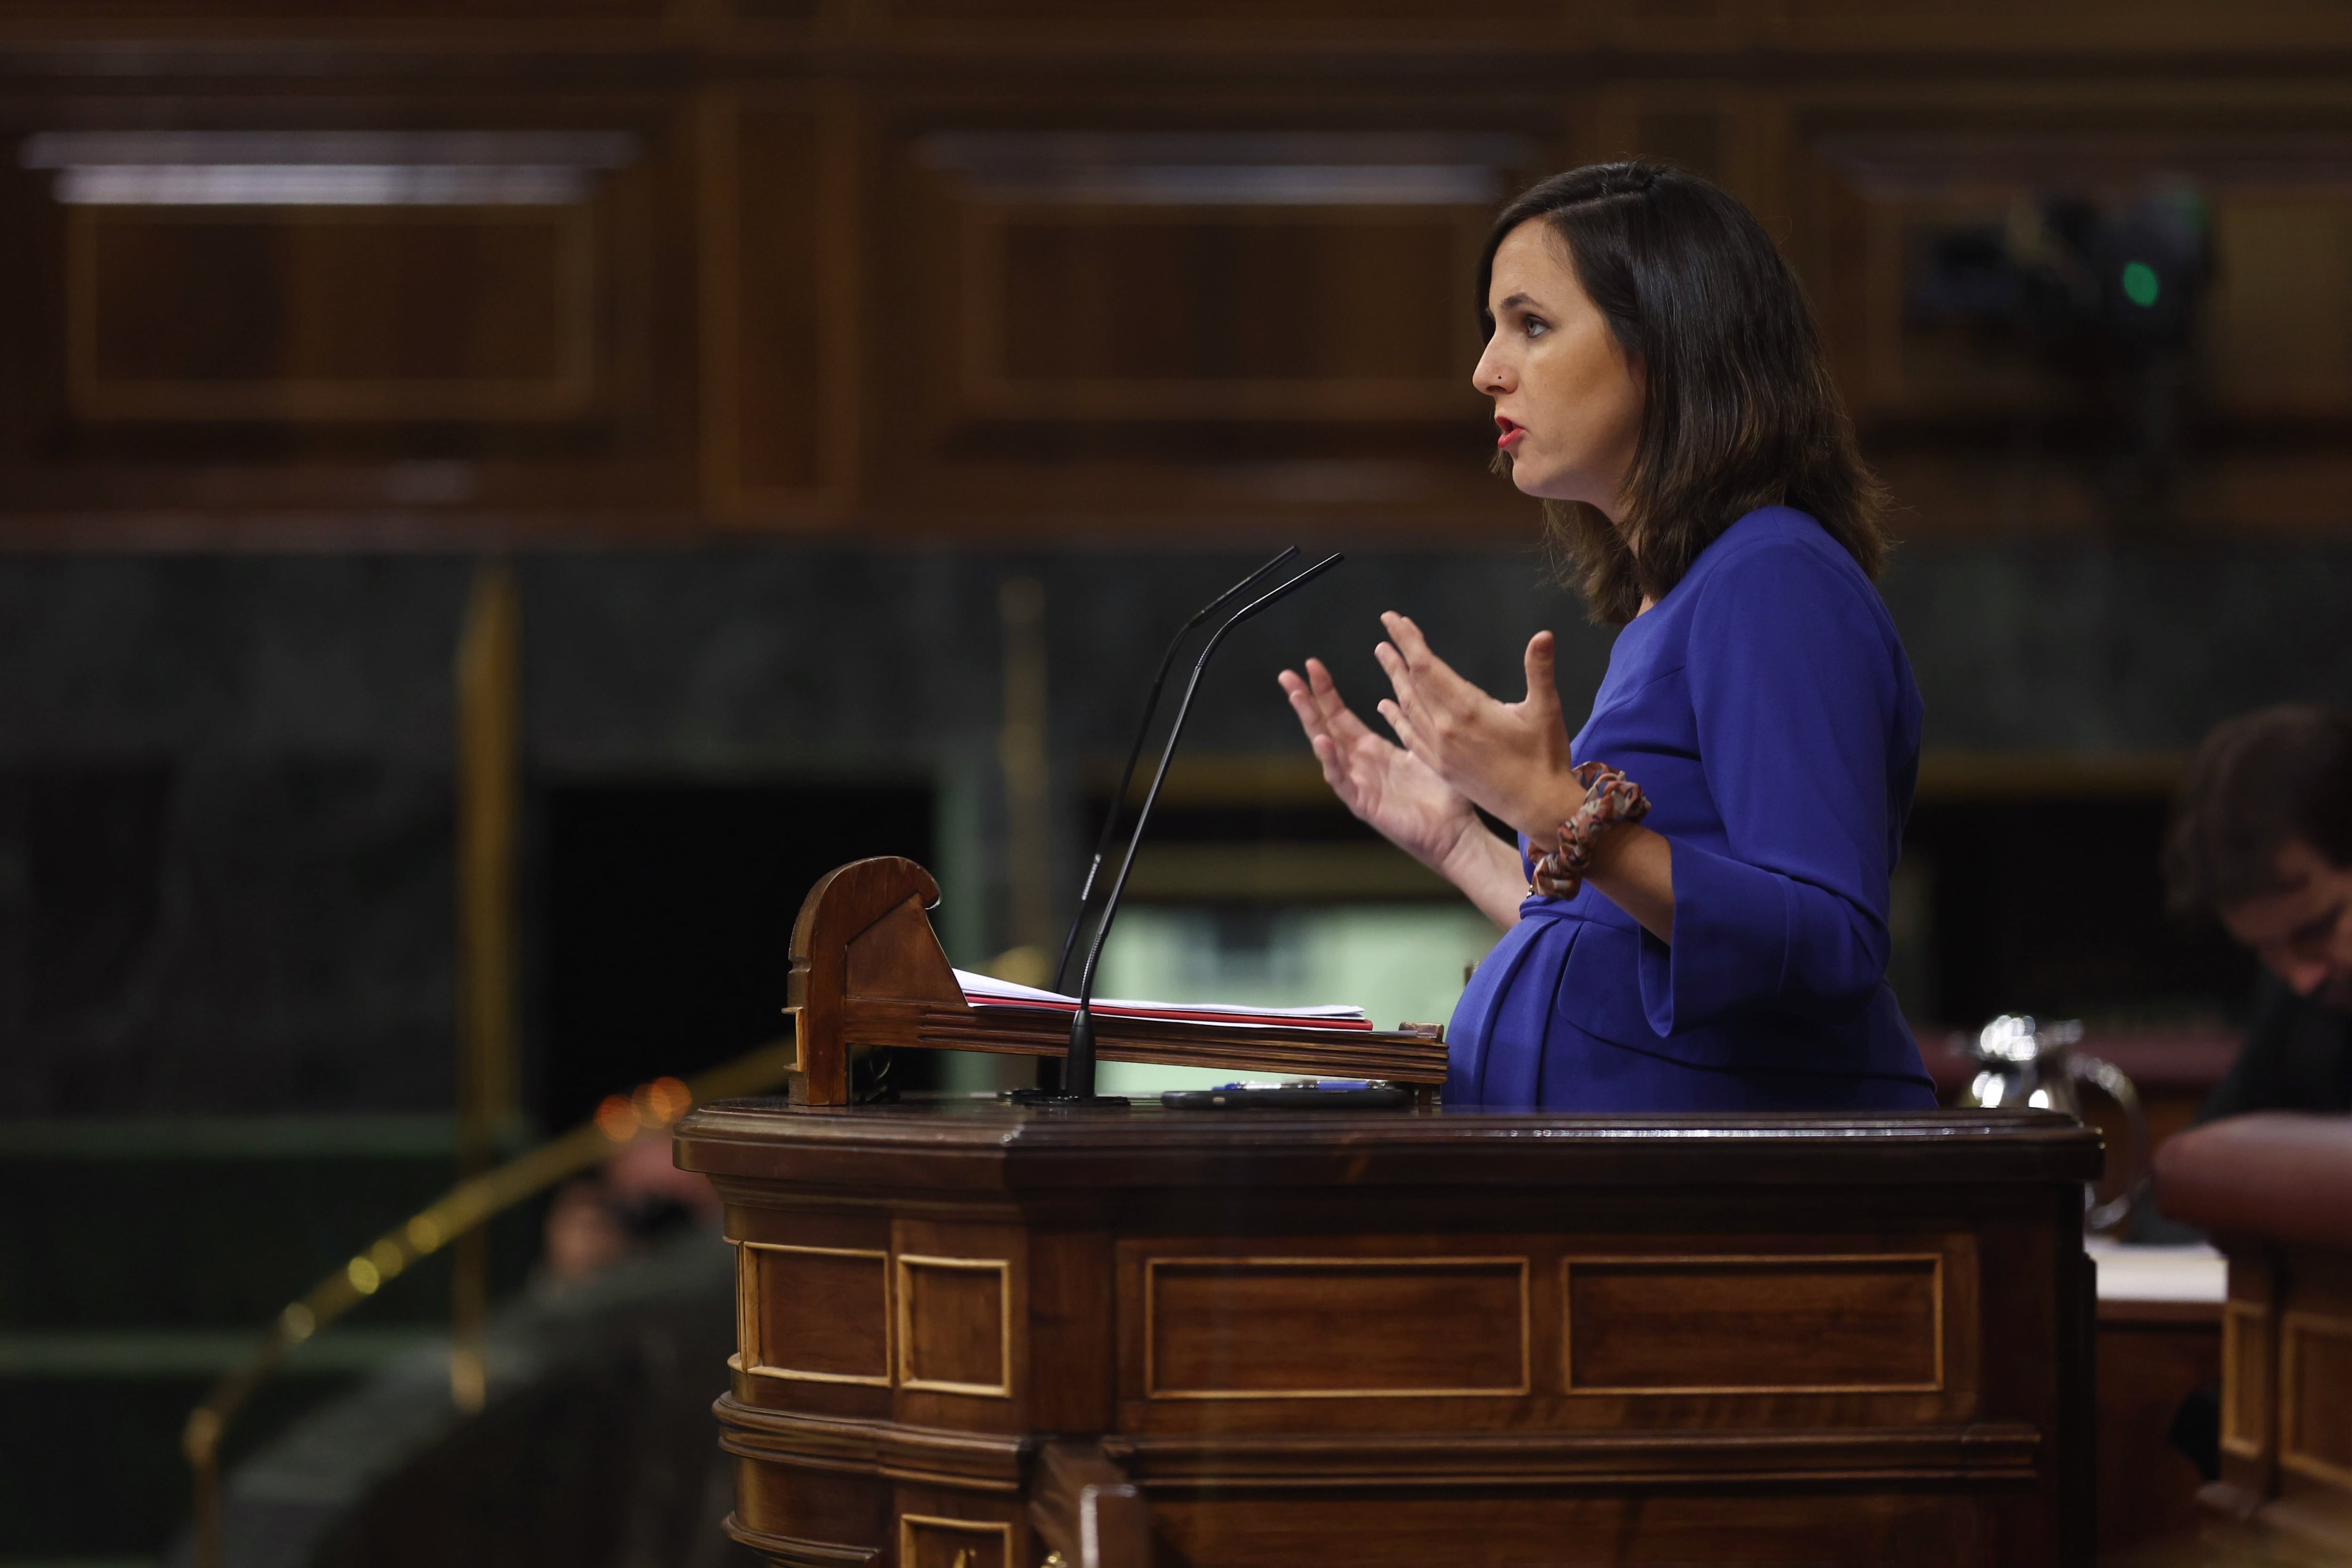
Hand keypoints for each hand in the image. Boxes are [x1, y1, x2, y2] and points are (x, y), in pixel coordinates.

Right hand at [1278, 657, 1482, 873]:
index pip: (1339, 715)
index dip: (1325, 691)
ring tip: (1298, 697)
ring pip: (1326, 749)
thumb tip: (1389, 699)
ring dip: (1311, 723)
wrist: (1456, 832)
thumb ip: (1406, 725)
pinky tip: (1322, 741)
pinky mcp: (1363, 804)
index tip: (1311, 665)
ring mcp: (1357, 784)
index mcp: (1371, 750)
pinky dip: (1330, 760)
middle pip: (1325, 726)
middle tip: (1287, 675)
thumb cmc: (1443, 795)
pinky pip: (1341, 780)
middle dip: (1305, 701)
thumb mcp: (1422, 749)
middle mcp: (1358, 765)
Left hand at [1373, 615, 1580, 844]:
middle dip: (1398, 654)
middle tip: (1387, 629)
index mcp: (1467, 711)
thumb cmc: (1545, 757)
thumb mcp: (1546, 710)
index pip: (1427, 666)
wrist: (1539, 809)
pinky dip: (1396, 717)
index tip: (1392, 619)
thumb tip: (1543, 634)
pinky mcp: (1440, 767)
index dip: (1408, 640)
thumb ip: (1540, 670)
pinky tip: (1387, 706)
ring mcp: (1439, 751)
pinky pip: (1409, 736)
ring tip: (1383, 657)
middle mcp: (1445, 729)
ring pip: (1408, 708)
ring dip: (1394, 680)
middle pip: (1412, 683)